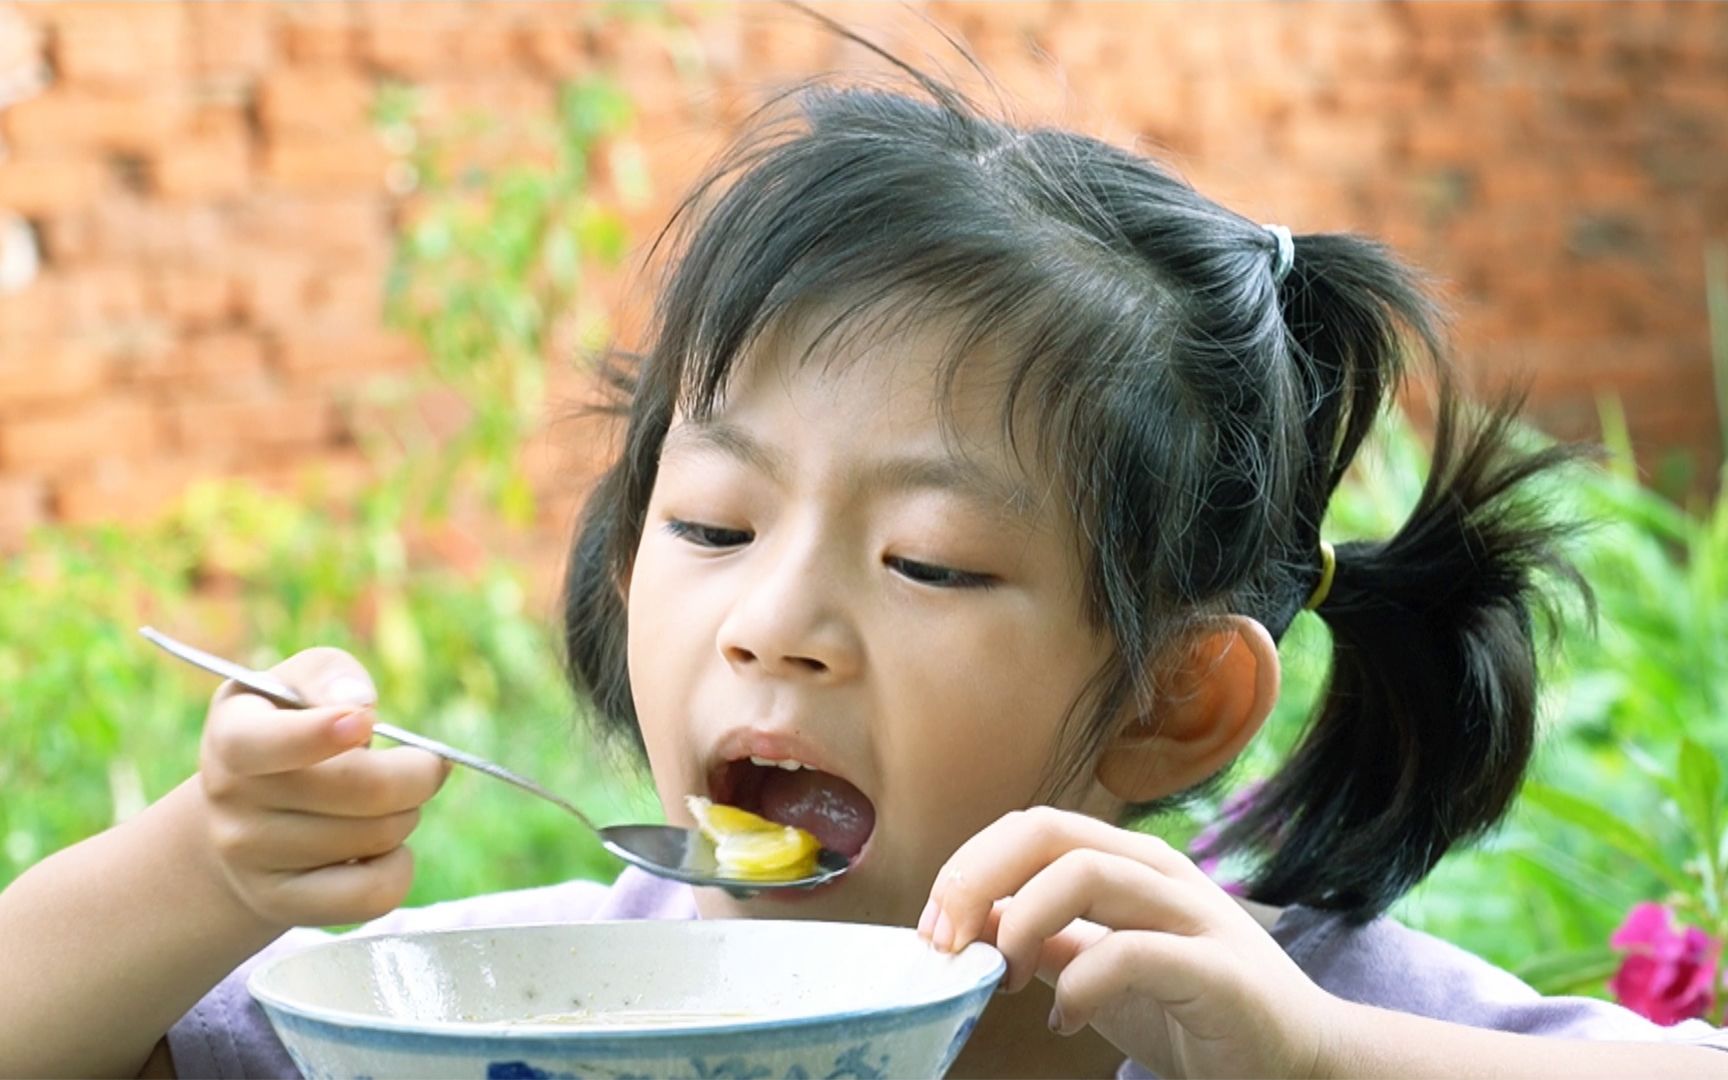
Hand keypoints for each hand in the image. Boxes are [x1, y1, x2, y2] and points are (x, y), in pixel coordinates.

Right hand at [197, 647, 449, 928]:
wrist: (243, 819)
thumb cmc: (290, 731)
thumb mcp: (296, 685)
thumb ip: (329, 676)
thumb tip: (358, 706)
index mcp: (232, 736)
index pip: (262, 744)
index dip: (319, 734)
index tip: (365, 722)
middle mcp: (230, 800)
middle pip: (360, 790)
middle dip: (416, 774)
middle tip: (423, 766)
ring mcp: (250, 860)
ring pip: (378, 837)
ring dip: (407, 814)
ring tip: (385, 805)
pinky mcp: (281, 905)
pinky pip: (375, 893)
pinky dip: (400, 866)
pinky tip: (381, 849)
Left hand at [919, 806, 1342, 1079]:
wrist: (1292, 1058)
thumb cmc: (1188, 1007)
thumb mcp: (1099, 966)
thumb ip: (1046, 939)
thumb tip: (973, 923)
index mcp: (1126, 863)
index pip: (1030, 828)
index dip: (970, 866)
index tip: (935, 928)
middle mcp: (1157, 872)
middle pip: (1048, 832)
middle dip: (979, 878)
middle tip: (947, 943)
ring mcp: (1192, 913)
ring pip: (1087, 873)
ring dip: (1024, 922)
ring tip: (1009, 977)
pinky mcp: (1218, 969)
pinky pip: (1133, 952)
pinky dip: (1082, 985)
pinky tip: (1067, 1019)